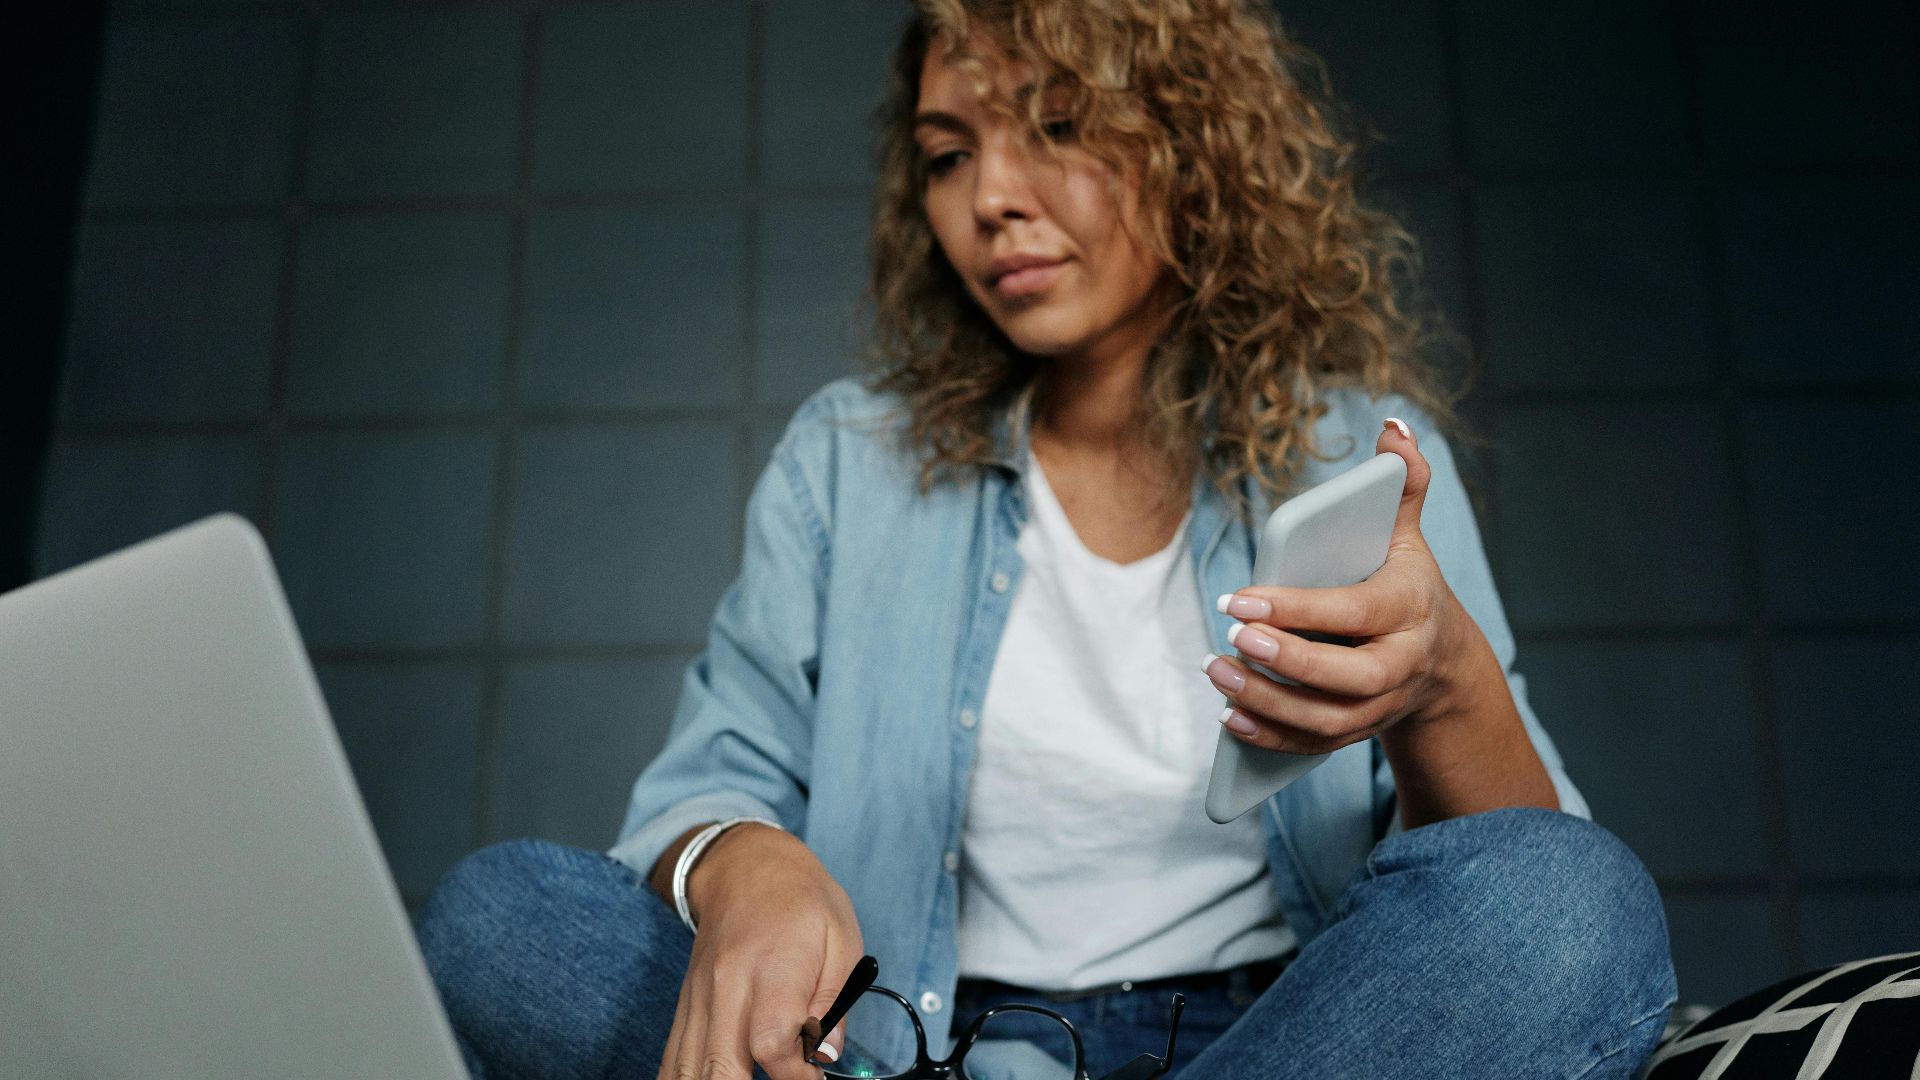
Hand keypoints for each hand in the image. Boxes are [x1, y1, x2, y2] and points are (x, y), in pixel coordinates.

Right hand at [658, 825, 863, 1079]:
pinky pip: (673, 1058)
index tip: (814, 1078)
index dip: (795, 1076)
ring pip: (688, 1070)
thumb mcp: (843, 939)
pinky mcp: (686, 1006)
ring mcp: (700, 998)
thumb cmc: (802, 901)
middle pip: (721, 1068)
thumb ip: (836, 1002)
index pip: (772, 1045)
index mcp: (771, 969)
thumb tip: (827, 1054)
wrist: (746, 866)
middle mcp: (726, 987)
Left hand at [1204, 418, 1476, 755]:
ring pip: (1328, 720)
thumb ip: (1402, 484)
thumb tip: (1394, 427)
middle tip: (1229, 639)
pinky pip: (1314, 747)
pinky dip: (1270, 738)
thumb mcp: (1409, 536)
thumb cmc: (1408, 585)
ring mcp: (1382, 705)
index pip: (1355, 610)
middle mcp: (1402, 663)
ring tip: (1217, 671)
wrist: (1443, 663)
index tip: (1238, 599)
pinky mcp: (1359, 732)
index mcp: (1411, 608)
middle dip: (1286, 662)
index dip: (1296, 609)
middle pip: (1348, 677)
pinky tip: (1230, 715)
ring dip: (1268, 703)